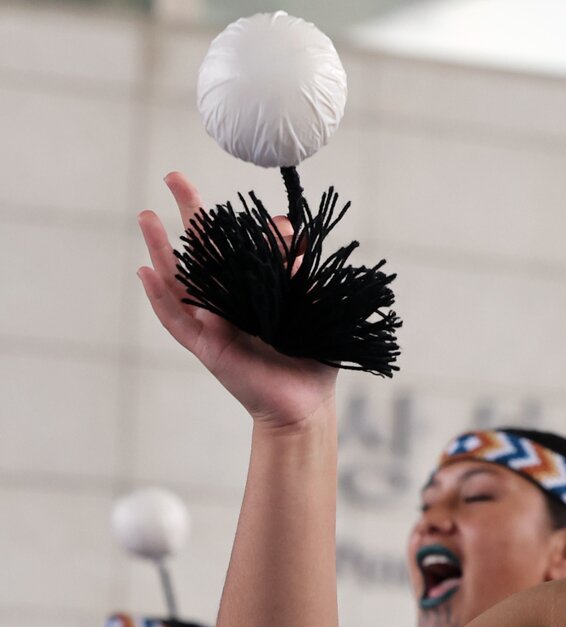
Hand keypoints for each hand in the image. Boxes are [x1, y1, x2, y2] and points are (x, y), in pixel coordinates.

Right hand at [137, 172, 337, 430]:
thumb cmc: (310, 357)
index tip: (276, 221)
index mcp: (253, 289)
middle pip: (202, 252)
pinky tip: (144, 272)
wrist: (305, 404)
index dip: (254, 230)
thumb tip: (293, 234)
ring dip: (160, 249)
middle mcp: (229, 301)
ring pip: (179, 281)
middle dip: (189, 215)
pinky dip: (159, 298)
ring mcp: (213, 323)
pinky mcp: (207, 348)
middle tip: (175, 176)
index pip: (244, 248)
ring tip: (146, 216)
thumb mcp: (313, 308)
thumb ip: (301, 273)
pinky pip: (176, 321)